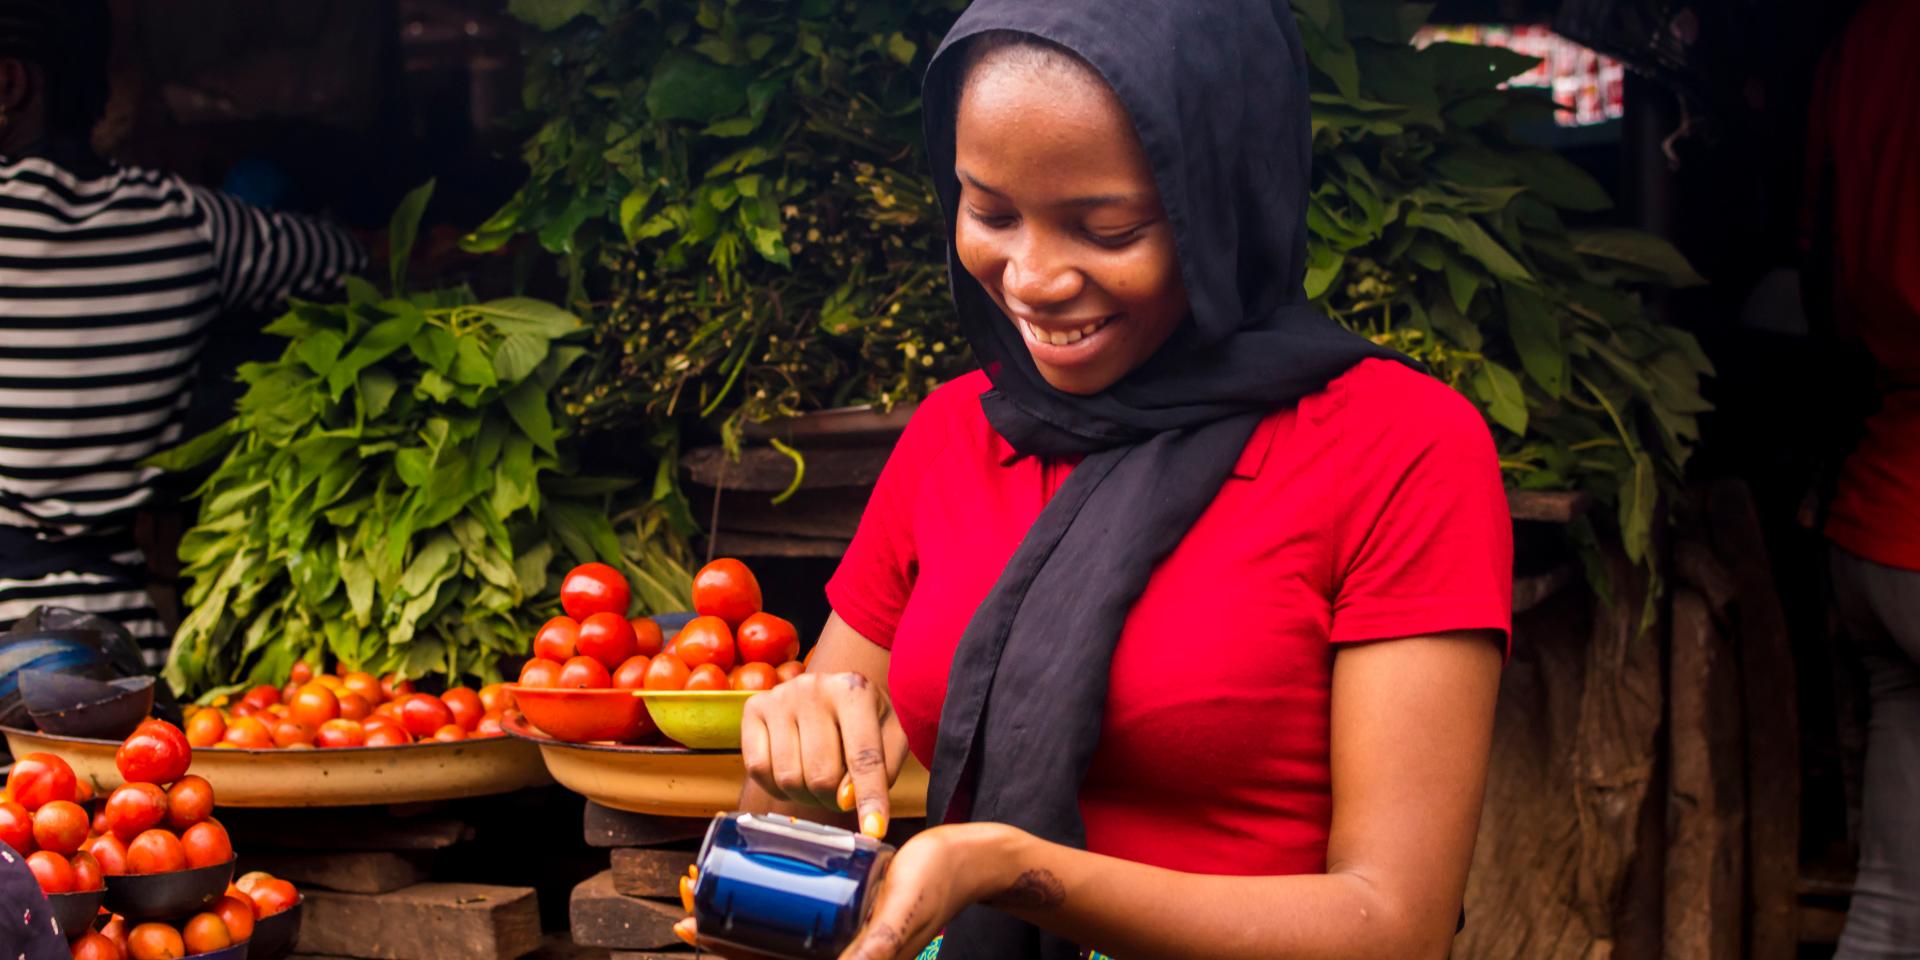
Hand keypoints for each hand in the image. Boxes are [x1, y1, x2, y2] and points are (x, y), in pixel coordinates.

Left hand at [673, 824, 1017, 959]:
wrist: (969, 860)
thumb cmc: (936, 883)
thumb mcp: (901, 913)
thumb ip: (877, 949)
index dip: (722, 950)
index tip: (687, 921)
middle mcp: (835, 952)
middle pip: (762, 950)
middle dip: (717, 925)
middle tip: (686, 890)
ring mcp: (836, 932)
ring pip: (773, 929)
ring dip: (735, 910)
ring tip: (704, 882)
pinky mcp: (843, 911)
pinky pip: (794, 911)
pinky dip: (766, 896)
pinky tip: (750, 871)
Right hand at [740, 670, 909, 836]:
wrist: (829, 692)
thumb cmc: (865, 721)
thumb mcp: (890, 739)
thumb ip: (881, 772)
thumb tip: (844, 800)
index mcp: (854, 690)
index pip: (864, 755)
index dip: (870, 797)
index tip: (874, 832)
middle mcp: (813, 687)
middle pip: (821, 775)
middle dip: (834, 799)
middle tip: (840, 794)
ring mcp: (779, 697)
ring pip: (789, 777)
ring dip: (806, 794)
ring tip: (817, 778)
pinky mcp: (752, 708)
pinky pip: (758, 769)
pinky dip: (777, 786)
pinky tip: (793, 771)